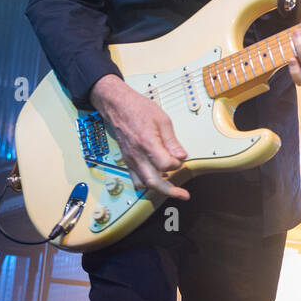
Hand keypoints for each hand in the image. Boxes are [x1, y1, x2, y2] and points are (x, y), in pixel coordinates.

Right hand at [89, 74, 189, 200]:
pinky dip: (148, 181)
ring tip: (172, 187)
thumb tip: (182, 156)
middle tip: (183, 195)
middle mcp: (136, 154)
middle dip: (170, 191)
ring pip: (143, 182)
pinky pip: (136, 177)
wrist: (117, 105)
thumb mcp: (162, 120)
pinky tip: (159, 177)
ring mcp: (130, 159)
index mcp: (146, 143)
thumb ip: (172, 141)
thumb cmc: (138, 109)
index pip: (165, 165)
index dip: (177, 164)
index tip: (181, 158)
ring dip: (158, 188)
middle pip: (152, 181)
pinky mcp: (127, 160)